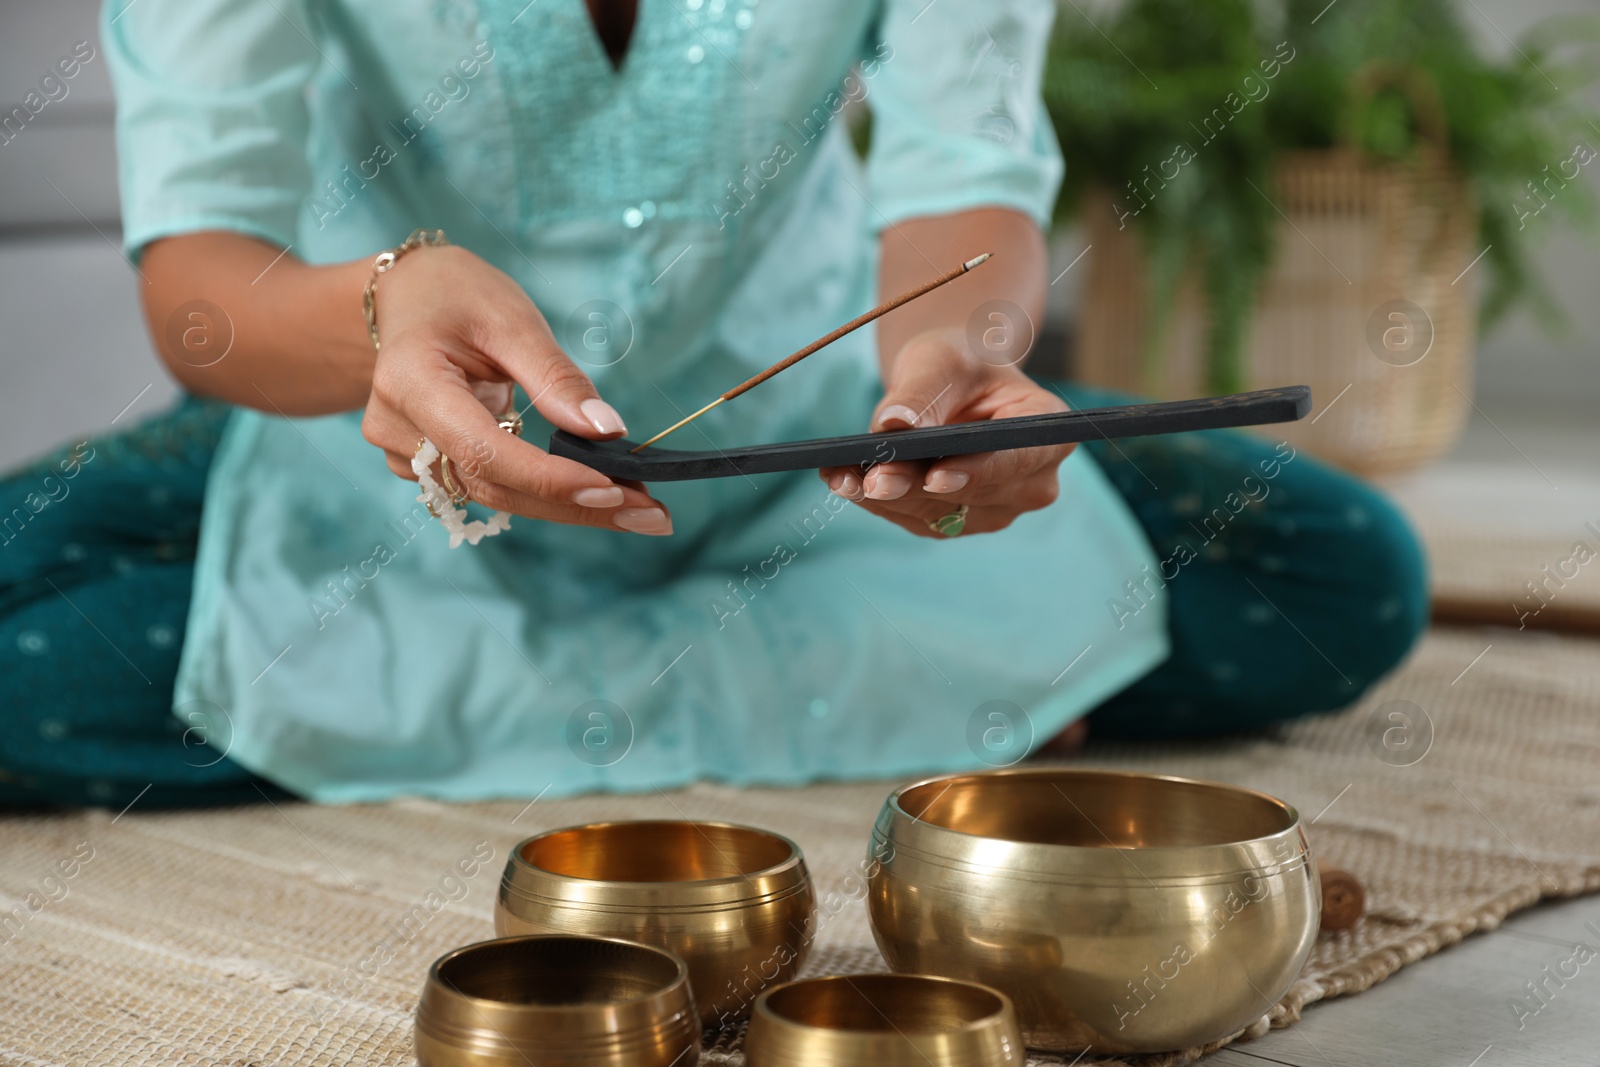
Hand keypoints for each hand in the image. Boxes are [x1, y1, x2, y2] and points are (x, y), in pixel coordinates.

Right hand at [359, 245, 671, 534]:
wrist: (407, 299)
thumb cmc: (457, 296)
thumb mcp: (511, 318)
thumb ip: (555, 377)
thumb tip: (608, 430)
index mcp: (410, 382)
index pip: (483, 450)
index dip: (548, 478)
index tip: (613, 490)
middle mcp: (398, 429)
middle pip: (496, 486)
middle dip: (577, 505)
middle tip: (652, 516)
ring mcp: (405, 454)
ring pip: (498, 496)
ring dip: (571, 507)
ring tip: (641, 510)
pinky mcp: (426, 466)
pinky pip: (493, 487)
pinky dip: (547, 494)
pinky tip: (599, 495)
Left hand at [818, 330, 1072, 537]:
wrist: (949, 385)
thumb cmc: (956, 363)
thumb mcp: (939, 360)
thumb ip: (921, 392)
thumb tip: (894, 426)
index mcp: (1047, 432)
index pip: (1014, 459)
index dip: (976, 472)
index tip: (935, 477)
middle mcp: (1034, 481)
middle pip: (972, 494)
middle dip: (914, 487)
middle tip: (868, 478)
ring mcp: (998, 508)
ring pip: (938, 514)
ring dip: (886, 499)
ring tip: (841, 477)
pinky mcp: (960, 522)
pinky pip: (916, 519)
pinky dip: (877, 502)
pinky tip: (842, 481)